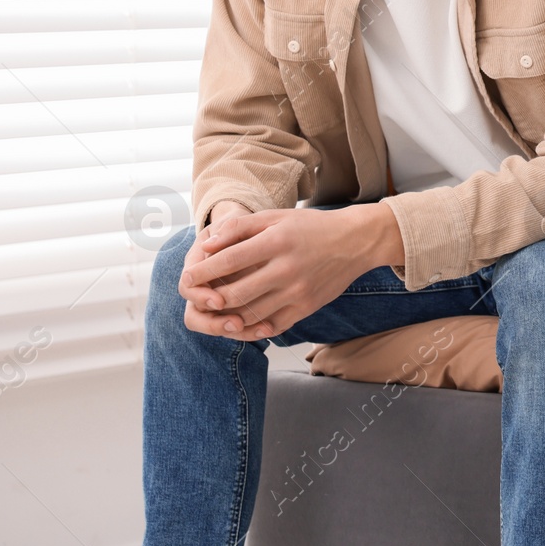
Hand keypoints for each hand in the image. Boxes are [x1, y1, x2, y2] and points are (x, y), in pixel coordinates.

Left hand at [177, 206, 392, 341]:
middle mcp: (287, 268)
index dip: (203, 271)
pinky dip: (251, 329)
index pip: (229, 260)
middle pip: (235, 293)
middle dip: (209, 299)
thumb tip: (207, 246)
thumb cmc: (311, 227)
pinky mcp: (306, 307)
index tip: (188, 276)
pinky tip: (240, 323)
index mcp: (277, 241)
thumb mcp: (276, 217)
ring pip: (250, 314)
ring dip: (226, 317)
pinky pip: (271, 326)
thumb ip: (240, 228)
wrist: (356, 241)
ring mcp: (298, 291)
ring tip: (214, 312)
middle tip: (197, 298)